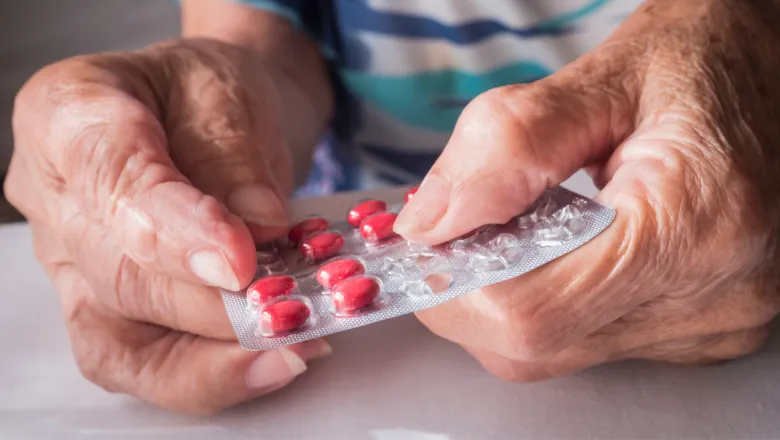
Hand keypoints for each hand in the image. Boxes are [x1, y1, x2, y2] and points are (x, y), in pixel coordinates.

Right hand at [5, 39, 330, 412]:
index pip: (108, 178)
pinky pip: (140, 363)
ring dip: (212, 358)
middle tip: (292, 309)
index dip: (173, 229)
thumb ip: (233, 157)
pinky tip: (267, 364)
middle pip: (120, 274)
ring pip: (120, 340)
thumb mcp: (227, 93)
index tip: (240, 258)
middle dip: (214, 305)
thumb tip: (257, 227)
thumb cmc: (207, 93)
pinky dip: (205, 375)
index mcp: (66, 115)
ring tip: (289, 351)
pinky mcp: (105, 307)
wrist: (211, 117)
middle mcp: (53, 199)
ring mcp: (71, 264)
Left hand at [395, 0, 779, 380]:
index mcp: (693, 224)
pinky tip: (566, 247)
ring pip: (554, 350)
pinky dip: (550, 298)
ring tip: (528, 223)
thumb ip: (506, 147)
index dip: (454, 283)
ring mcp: (711, 323)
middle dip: (473, 287)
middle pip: (536, 342)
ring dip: (510, 293)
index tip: (429, 239)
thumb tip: (430, 223)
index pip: (530, 311)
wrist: (766, 77)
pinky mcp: (701, 330)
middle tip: (469, 223)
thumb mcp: (599, 77)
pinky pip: (588, 338)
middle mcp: (713, 295)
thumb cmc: (697, 65)